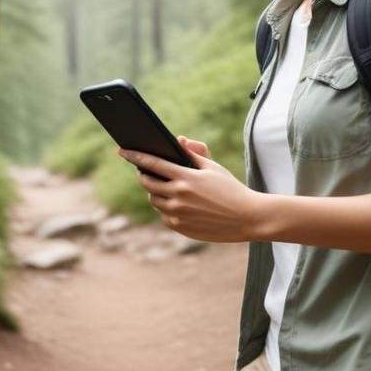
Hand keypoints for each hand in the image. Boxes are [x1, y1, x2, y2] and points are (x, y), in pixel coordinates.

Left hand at [117, 136, 263, 242]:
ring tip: (163, 187)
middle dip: (143, 175)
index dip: (135, 156)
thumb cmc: (231, 189)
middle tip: (145, 171)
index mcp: (186, 178)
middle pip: (147, 183)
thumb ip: (192, 154)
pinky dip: (165, 209)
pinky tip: (175, 204)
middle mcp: (178, 196)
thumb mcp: (212, 168)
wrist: (248, 217)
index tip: (122, 151)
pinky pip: (164, 216)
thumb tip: (177, 142)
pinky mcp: (181, 228)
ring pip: (153, 200)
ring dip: (154, 193)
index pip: (152, 163)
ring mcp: (178, 214)